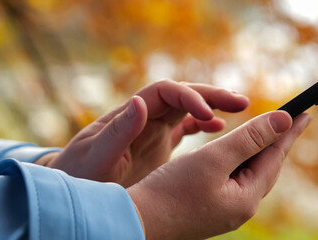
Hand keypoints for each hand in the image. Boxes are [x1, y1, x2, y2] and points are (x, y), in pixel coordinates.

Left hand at [37, 80, 248, 186]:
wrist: (76, 189)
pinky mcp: (158, 144)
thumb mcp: (96, 156)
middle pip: (184, 94)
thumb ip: (118, 131)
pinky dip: (203, 125)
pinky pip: (185, 127)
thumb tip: (139, 100)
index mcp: (131, 114)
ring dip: (213, 106)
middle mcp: (145, 116)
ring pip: (188, 109)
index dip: (190, 97)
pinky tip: (219, 128)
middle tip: (241, 102)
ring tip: (240, 108)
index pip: (167, 92)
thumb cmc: (81, 174)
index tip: (210, 115)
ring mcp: (154, 129)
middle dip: (212, 95)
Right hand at [127, 111, 311, 239]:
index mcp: (246, 198)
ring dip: (259, 151)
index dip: (290, 132)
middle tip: (292, 122)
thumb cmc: (171, 190)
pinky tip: (237, 156)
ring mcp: (225, 210)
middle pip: (266, 168)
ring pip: (250, 174)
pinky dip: (240, 162)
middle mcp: (240, 208)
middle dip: (278, 143)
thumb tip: (283, 120)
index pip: (276, 157)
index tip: (306, 113)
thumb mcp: (214, 159)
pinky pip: (234, 180)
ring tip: (270, 136)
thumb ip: (249, 139)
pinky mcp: (210, 207)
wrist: (136, 221)